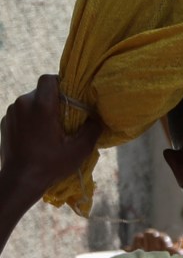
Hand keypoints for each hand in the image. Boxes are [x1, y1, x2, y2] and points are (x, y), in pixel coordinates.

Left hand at [0, 77, 103, 204]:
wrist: (20, 179)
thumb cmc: (51, 165)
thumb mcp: (79, 150)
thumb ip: (92, 130)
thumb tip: (98, 118)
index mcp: (41, 106)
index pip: (49, 79)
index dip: (61, 83)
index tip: (71, 97)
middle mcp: (23, 103)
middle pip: (41, 92)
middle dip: (54, 102)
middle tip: (65, 120)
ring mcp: (11, 112)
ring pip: (31, 102)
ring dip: (42, 111)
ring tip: (50, 131)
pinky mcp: (5, 121)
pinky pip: (22, 113)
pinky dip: (30, 120)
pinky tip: (37, 137)